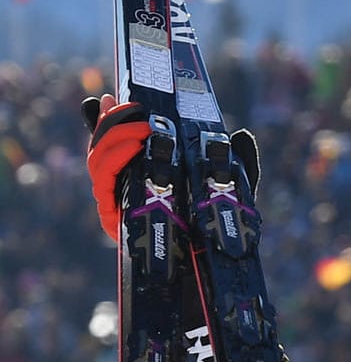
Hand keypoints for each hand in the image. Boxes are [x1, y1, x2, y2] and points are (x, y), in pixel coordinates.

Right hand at [82, 94, 262, 243]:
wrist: (204, 264)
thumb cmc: (212, 226)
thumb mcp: (229, 190)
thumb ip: (236, 164)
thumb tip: (241, 135)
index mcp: (141, 174)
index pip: (116, 142)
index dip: (109, 119)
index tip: (113, 96)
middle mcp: (124, 185)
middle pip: (102, 146)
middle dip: (111, 122)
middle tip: (130, 107)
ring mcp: (116, 200)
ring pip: (98, 160)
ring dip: (114, 137)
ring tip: (138, 128)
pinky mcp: (114, 216)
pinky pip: (104, 182)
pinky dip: (114, 160)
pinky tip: (131, 148)